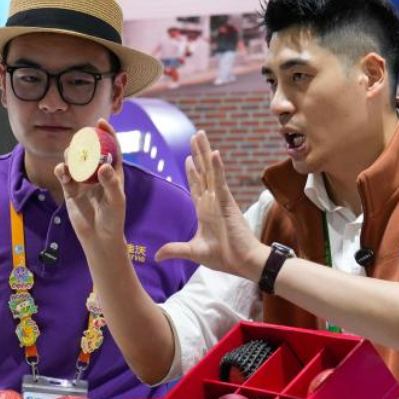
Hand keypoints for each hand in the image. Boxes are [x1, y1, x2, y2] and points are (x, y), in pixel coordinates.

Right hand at [55, 119, 127, 255]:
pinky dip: (62, 170)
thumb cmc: (113, 218)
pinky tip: (62, 170)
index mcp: (113, 172)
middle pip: (89, 151)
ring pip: (74, 161)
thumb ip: (110, 183)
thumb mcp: (116, 201)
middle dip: (83, 142)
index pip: (111, 148)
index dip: (107, 133)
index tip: (100, 122)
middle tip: (79, 140)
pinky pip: (64, 175)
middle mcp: (97, 174)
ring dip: (70, 155)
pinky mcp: (70, 190)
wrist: (99, 238)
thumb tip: (104, 165)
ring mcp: (83, 181)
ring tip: (70, 157)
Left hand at [156, 131, 269, 278]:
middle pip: (203, 172)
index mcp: (206, 211)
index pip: (197, 186)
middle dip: (198, 154)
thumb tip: (156, 255)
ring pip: (210, 171)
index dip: (192, 172)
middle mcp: (212, 201)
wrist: (243, 263)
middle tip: (195, 136)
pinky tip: (214, 153)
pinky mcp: (227, 202)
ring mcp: (220, 200)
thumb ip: (175, 249)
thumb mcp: (194, 252)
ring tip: (200, 135)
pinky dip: (217, 167)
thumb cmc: (225, 257)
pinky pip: (220, 181)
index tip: (188, 158)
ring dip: (204, 152)